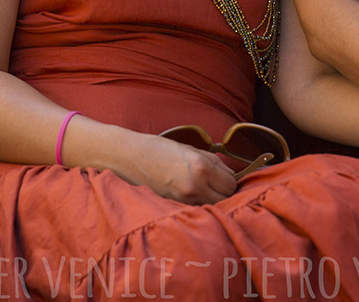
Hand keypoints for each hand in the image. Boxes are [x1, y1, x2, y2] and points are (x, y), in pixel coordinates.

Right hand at [111, 133, 238, 204]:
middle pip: (225, 199)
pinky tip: (189, 196)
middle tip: (214, 184)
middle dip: (223, 192)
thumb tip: (230, 173)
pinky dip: (197, 205)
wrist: (128, 158)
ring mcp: (183, 200)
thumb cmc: (158, 149)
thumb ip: (213, 161)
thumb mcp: (189, 149)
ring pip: (211, 207)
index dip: (229, 180)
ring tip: (201, 190)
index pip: (231, 184)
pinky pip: (195, 209)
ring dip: (211, 199)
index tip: (224, 178)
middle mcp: (194, 186)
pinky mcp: (173, 207)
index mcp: (200, 167)